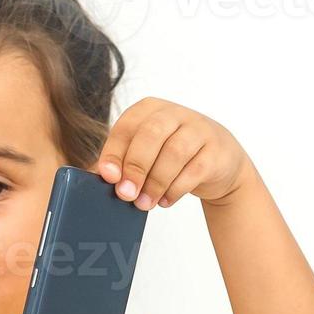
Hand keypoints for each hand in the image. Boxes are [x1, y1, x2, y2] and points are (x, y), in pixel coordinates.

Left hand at [94, 97, 253, 210]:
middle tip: (126, 194)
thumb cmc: (172, 157)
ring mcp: (199, 129)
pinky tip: (165, 200)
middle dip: (135, 168)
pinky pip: (194, 170)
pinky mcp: (216, 150)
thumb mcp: (146, 152)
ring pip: (174, 153)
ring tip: (145, 203)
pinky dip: (176, 189)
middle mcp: (174, 113)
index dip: (114, 152)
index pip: (126, 126)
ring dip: (156, 183)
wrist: (219, 161)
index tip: (108, 177)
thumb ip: (122, 161)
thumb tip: (94, 178)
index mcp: (149, 109)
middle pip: (150, 135)